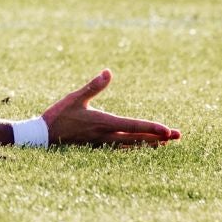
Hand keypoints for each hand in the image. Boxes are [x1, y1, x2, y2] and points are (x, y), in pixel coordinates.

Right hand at [43, 69, 179, 146]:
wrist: (42, 137)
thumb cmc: (58, 116)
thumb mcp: (75, 98)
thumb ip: (93, 86)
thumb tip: (109, 72)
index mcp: (104, 123)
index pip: (134, 126)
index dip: (153, 128)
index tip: (169, 131)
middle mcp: (107, 136)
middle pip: (139, 138)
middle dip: (160, 137)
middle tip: (178, 136)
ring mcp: (103, 144)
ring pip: (133, 145)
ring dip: (150, 143)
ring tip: (165, 143)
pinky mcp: (97, 147)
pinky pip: (122, 149)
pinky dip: (136, 147)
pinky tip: (140, 147)